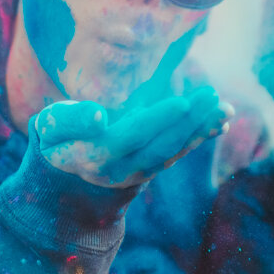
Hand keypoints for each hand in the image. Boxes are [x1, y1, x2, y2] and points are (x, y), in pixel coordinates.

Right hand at [35, 86, 230, 187]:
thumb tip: (98, 115)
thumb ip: (69, 120)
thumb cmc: (55, 141)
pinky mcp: (152, 167)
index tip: (181, 102)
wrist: (64, 179)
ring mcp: (140, 171)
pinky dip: (202, 136)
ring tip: (225, 107)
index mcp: (95, 156)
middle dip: (188, 121)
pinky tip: (222, 120)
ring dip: (201, 129)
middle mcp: (122, 169)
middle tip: (211, 94)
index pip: (131, 136)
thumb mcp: (49, 129)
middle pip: (160, 145)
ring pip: (174, 151)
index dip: (157, 120)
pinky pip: (180, 152)